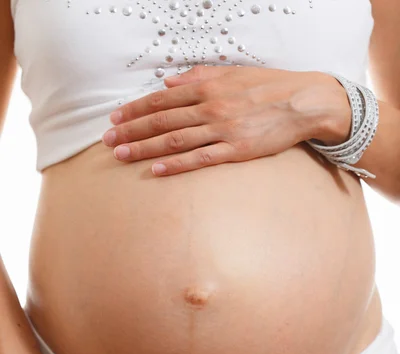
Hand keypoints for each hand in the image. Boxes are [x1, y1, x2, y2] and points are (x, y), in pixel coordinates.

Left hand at [102, 66, 348, 175]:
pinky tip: (156, 170)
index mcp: (208, 86)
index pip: (162, 98)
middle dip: (131, 130)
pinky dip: (176, 164)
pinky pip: (200, 158)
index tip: (115, 117)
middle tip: (107, 140)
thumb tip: (169, 80)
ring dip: (145, 147)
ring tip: (121, 154)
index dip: (135, 109)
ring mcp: (222, 129)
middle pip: (162, 119)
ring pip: (175, 139)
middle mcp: (210, 106)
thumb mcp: (232, 73)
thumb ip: (199, 76)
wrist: (304, 102)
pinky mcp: (236, 150)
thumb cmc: (268, 86)